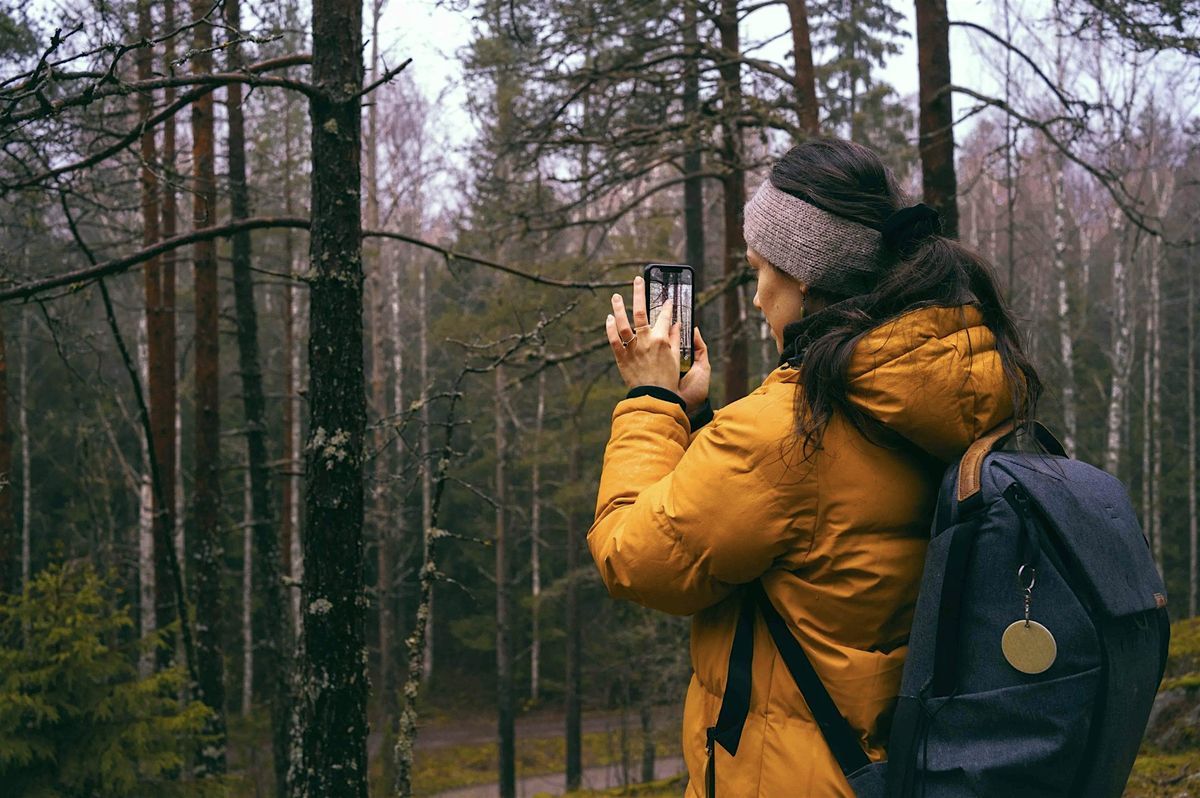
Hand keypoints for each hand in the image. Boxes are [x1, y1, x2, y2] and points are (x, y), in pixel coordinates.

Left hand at [605, 276, 709, 413]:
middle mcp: (645, 341)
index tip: (667, 299)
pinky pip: (613, 340)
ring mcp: (631, 348)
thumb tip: (675, 324)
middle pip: (640, 312)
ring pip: (622, 323)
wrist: (654, 397)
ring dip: (618, 308)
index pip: (664, 316)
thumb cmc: (667, 378)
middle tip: (637, 280)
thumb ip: (674, 338)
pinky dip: (610, 328)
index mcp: (661, 339)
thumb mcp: (675, 357)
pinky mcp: (621, 357)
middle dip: (639, 293)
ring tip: (616, 296)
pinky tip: (609, 319)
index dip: (667, 306)